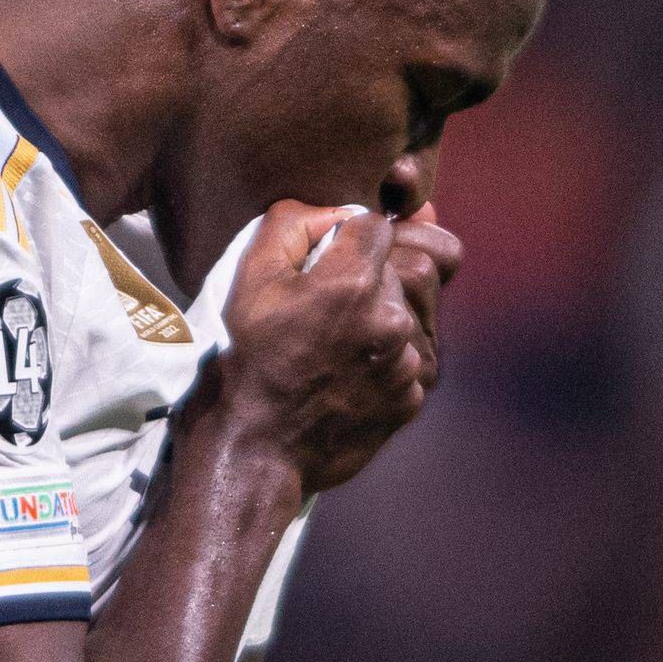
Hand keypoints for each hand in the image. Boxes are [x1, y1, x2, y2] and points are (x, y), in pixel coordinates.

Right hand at [192, 200, 462, 494]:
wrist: (251, 450)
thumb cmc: (242, 359)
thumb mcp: (248, 276)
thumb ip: (294, 222)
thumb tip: (337, 211)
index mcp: (354, 281)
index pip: (380, 224)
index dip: (354, 234)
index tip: (332, 257)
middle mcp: (392, 320)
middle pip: (413, 264)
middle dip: (381, 271)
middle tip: (337, 299)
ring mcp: (408, 364)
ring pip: (420, 311)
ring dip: (390, 313)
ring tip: (345, 335)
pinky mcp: (412, 399)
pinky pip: (417, 356)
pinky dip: (391, 356)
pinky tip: (352, 370)